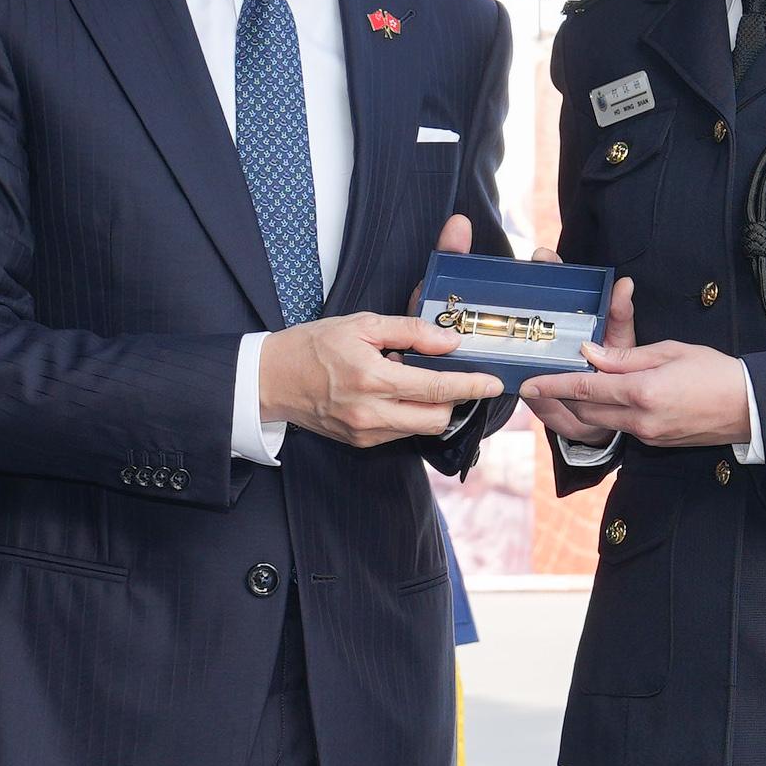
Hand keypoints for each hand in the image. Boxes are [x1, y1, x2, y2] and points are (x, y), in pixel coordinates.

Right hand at [256, 214, 498, 448]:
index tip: (494, 383)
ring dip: (429, 407)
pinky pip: (399, 432)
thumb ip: (409, 331)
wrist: (271, 379)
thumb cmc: (313, 346)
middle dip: (454, 401)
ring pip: (420, 428)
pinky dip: (407, 413)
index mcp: (372, 379)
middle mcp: (371, 413)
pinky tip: (392, 393)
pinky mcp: (360, 442)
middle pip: (437, 419)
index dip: (471, 386)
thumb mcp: (361, 323)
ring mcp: (365, 432)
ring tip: (408, 379)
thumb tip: (448, 341)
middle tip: (454, 378)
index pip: (437, 389)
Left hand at [521, 277, 753, 450]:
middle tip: (547, 378)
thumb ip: (625, 356)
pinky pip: (622, 427)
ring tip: (574, 384)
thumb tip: (590, 354)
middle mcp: (640, 420)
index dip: (553, 384)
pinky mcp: (655, 443)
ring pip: (602, 421)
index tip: (528, 381)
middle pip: (586, 409)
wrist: (749, 408)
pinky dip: (609, 412)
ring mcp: (647, 435)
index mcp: (642, 392)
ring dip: (585, 404)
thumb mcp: (670, 351)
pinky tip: (611, 396)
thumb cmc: (715, 372)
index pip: (585, 387)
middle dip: (563, 396)